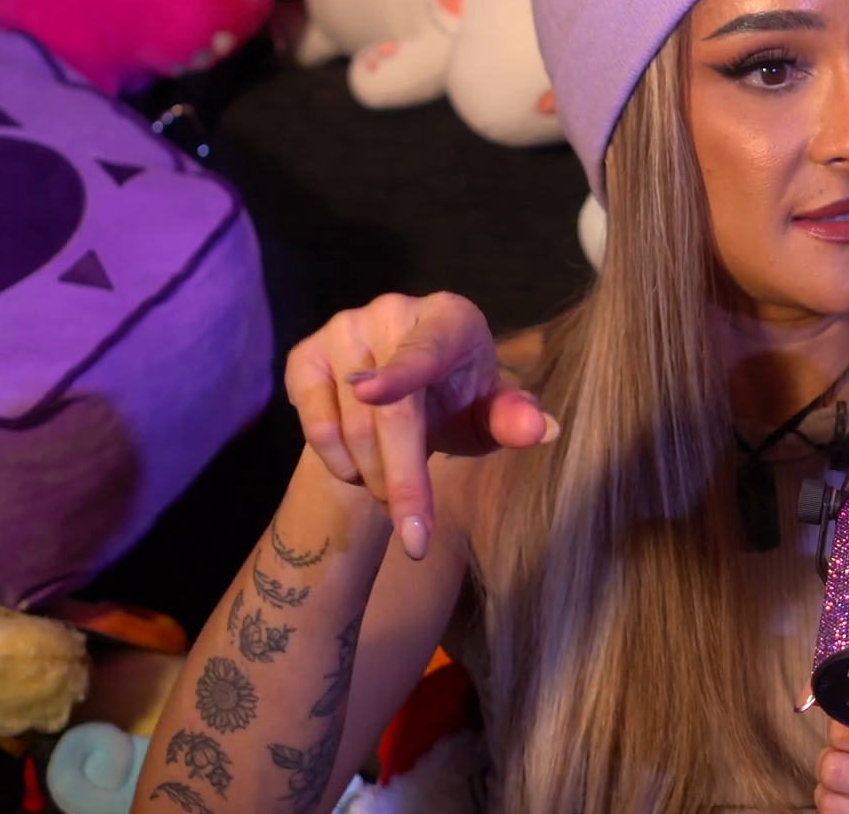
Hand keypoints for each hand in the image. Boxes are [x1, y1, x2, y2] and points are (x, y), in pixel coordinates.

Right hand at [283, 292, 554, 559]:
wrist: (406, 390)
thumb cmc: (459, 398)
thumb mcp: (490, 413)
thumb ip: (514, 419)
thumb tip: (544, 430)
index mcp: (448, 318)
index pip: (425, 353)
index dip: (399, 374)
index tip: (371, 393)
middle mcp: (391, 312)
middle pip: (390, 412)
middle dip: (402, 482)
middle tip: (416, 537)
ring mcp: (341, 330)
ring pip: (351, 428)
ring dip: (375, 478)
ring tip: (396, 490)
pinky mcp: (304, 356)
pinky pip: (315, 427)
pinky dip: (339, 464)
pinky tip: (361, 468)